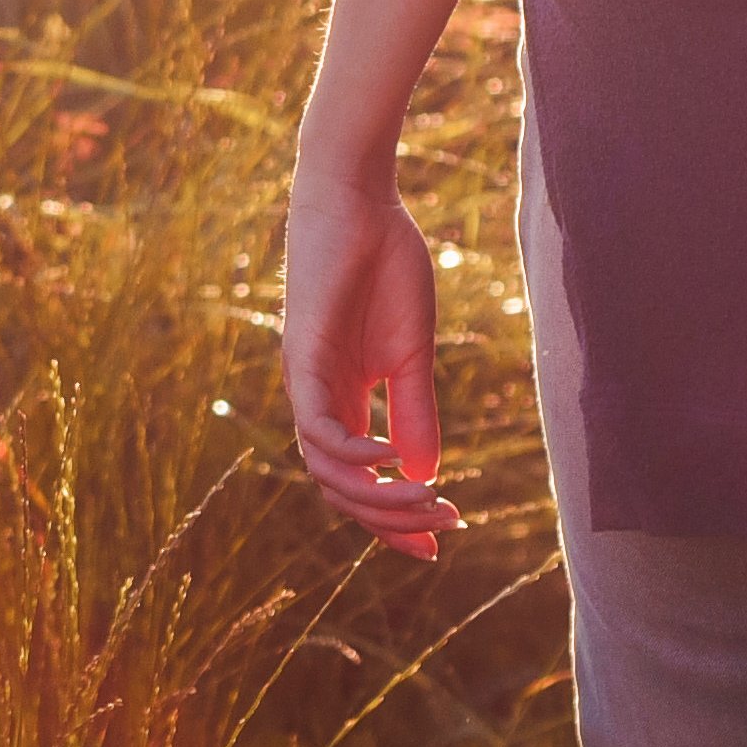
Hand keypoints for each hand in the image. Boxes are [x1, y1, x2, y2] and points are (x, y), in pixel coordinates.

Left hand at [280, 178, 462, 558]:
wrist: (362, 205)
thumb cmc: (386, 269)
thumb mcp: (411, 355)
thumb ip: (414, 413)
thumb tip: (425, 475)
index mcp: (343, 401)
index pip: (360, 480)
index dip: (395, 518)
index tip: (440, 541)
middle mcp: (318, 401)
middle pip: (341, 489)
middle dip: (392, 519)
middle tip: (444, 527)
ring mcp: (307, 383)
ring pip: (327, 472)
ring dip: (379, 497)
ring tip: (429, 499)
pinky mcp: (302, 359)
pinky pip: (319, 430)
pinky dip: (356, 454)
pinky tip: (394, 460)